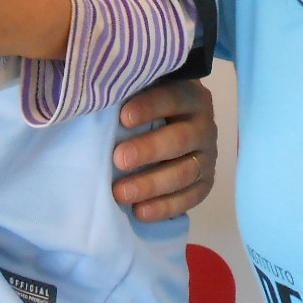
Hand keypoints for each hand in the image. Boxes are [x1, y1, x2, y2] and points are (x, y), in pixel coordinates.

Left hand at [113, 80, 217, 221]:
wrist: (170, 128)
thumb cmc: (145, 107)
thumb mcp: (142, 91)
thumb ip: (126, 90)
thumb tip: (96, 95)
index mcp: (189, 96)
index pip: (173, 97)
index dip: (150, 107)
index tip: (123, 117)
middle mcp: (203, 126)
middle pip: (180, 139)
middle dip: (149, 150)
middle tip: (119, 159)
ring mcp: (206, 156)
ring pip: (185, 172)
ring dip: (152, 185)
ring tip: (120, 193)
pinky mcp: (205, 182)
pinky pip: (190, 198)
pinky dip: (165, 207)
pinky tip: (140, 212)